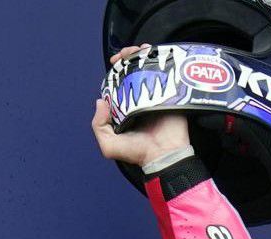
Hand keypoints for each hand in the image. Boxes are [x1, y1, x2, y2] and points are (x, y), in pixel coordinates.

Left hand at [92, 45, 189, 166]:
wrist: (164, 155)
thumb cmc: (137, 152)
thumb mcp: (109, 145)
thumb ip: (99, 125)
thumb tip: (100, 100)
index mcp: (126, 106)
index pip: (120, 81)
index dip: (117, 69)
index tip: (115, 61)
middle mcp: (141, 98)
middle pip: (134, 70)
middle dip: (128, 57)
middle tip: (126, 54)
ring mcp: (157, 94)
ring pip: (150, 67)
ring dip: (143, 54)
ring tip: (139, 50)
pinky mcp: (172, 92)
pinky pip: (168, 72)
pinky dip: (162, 59)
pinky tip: (154, 52)